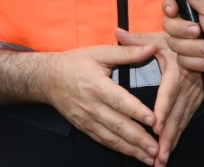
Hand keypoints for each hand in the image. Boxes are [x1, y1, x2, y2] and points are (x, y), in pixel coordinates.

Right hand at [45, 44, 160, 164]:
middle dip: (139, 139)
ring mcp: (87, 120)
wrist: (47, 78)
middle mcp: (92, 106)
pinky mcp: (84, 127)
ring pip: (112, 138)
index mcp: (97, 86)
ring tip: (150, 157)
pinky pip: (103, 141)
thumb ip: (128, 53)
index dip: (137, 112)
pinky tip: (132, 154)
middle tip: (157, 148)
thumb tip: (152, 48)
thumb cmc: (75, 63)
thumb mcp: (100, 52)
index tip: (154, 121)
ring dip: (131, 149)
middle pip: (118, 126)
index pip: (120, 102)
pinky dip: (119, 149)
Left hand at [115, 29, 202, 166]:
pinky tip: (170, 148)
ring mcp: (194, 94)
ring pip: (182, 121)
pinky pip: (187, 119)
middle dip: (167, 136)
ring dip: (173, 140)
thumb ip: (139, 39)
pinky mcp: (197, 100)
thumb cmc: (188, 37)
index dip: (163, 110)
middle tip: (157, 156)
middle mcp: (188, 85)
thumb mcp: (164, 36)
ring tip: (161, 159)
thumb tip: (118, 33)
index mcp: (178, 70)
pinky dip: (179, 134)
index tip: (156, 126)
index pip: (169, 93)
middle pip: (176, 114)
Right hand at [162, 0, 203, 85]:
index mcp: (192, 10)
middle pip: (168, 26)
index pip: (169, 5)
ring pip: (175, 46)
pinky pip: (183, 62)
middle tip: (200, 32)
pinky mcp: (189, 61)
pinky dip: (199, 62)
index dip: (168, 7)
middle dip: (185, 32)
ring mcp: (187, 44)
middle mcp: (186, 26)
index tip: (174, 11)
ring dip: (196, 49)